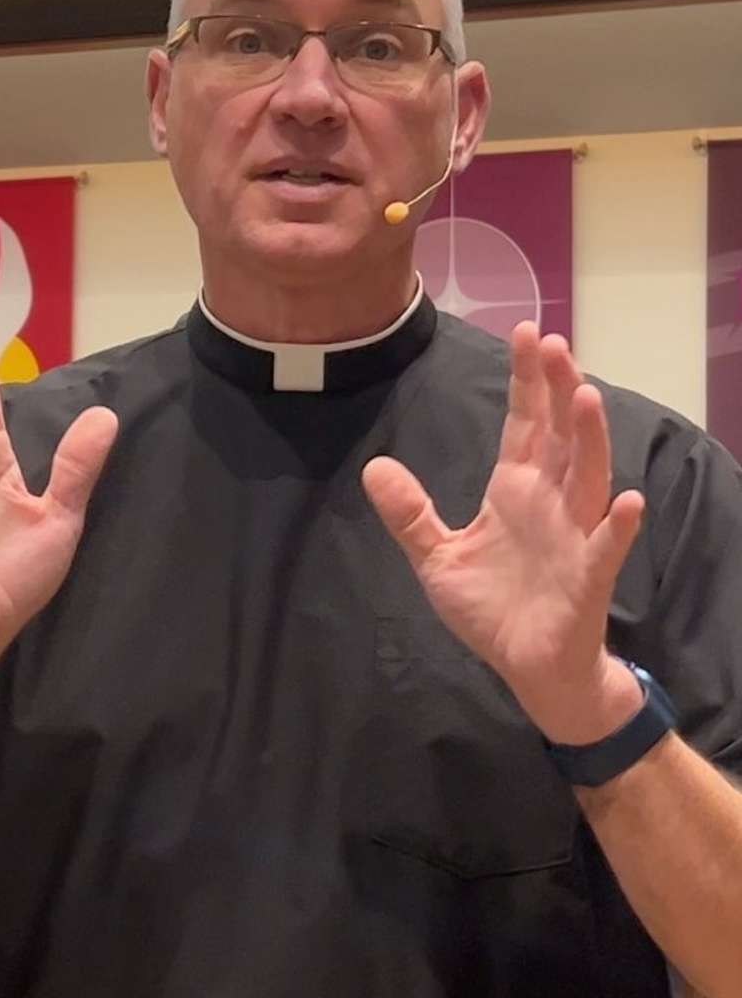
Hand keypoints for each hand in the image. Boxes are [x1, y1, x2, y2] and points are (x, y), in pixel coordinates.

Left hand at [362, 322, 644, 741]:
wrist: (526, 665)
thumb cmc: (491, 607)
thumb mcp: (437, 557)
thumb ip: (410, 514)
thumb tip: (374, 467)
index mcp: (515, 490)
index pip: (524, 424)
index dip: (526, 381)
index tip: (527, 332)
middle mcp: (550, 502)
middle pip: (558, 435)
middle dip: (558, 390)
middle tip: (554, 344)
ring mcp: (574, 535)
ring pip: (587, 477)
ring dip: (589, 438)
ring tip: (585, 396)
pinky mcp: (588, 576)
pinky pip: (606, 546)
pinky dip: (616, 524)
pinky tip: (624, 499)